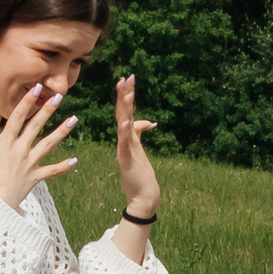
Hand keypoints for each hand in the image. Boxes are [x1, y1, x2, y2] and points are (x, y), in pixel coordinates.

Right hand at [0, 83, 77, 208]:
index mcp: (5, 143)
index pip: (17, 117)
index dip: (27, 101)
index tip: (37, 88)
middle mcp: (20, 150)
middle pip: (36, 127)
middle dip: (47, 110)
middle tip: (59, 96)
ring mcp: (30, 163)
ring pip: (48, 144)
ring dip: (62, 131)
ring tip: (74, 119)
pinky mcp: (36, 177)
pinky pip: (52, 171)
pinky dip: (63, 166)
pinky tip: (75, 160)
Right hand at [114, 75, 159, 218]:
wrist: (142, 196)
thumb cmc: (140, 174)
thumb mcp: (140, 149)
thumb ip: (140, 133)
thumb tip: (149, 122)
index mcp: (128, 137)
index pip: (127, 111)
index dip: (128, 95)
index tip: (130, 77)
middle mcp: (125, 141)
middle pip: (123, 113)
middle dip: (124, 95)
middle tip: (124, 77)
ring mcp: (125, 149)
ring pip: (124, 125)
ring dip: (125, 109)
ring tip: (127, 93)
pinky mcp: (127, 160)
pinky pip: (126, 143)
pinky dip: (125, 132)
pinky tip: (126, 121)